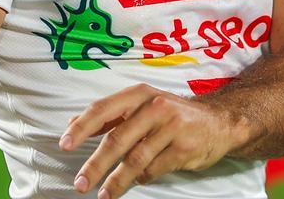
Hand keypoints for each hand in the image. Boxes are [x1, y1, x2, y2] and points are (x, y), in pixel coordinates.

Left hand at [59, 83, 243, 198]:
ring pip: (136, 159)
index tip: (65, 144)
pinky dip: (143, 178)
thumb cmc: (171, 113)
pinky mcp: (184, 148)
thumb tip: (72, 125)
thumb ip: (109, 115)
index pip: (102, 109)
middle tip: (80, 182)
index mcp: (138, 94)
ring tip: (103, 194)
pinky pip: (155, 169)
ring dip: (116, 180)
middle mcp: (154, 107)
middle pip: (117, 138)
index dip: (81, 128)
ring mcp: (171, 127)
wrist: (219, 121)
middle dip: (96, 164)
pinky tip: (136, 182)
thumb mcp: (141, 104)